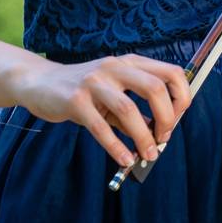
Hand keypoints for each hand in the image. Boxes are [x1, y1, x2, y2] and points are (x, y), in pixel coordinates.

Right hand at [7, 54, 191, 168]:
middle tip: (164, 137)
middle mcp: (115, 67)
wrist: (40, 83)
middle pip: (154, 88)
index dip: (181, 95)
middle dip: (166, 117)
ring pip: (128, 109)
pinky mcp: (75, 100)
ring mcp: (94, 82)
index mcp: (130, 62)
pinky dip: (116, 147)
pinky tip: (124, 160)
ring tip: (148, 154)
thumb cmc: (84, 90)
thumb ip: (135, 110)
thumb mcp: (113, 93)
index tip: (178, 118)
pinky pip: (100, 127)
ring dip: (143, 137)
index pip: (170, 72)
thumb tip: (159, 134)